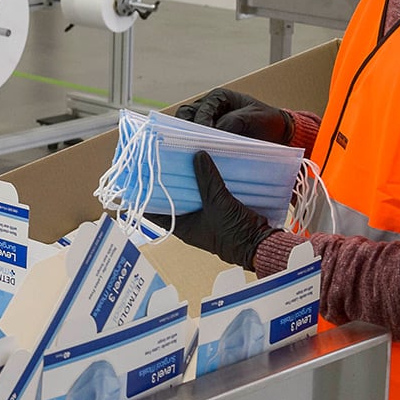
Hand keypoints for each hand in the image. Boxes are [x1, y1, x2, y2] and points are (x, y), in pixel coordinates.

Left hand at [149, 151, 277, 270]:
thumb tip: (198, 155)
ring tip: (183, 159)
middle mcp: (192, 223)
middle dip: (169, 183)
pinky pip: (209, 194)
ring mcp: (206, 217)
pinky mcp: (221, 211)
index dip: (146, 197)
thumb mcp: (217, 202)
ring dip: (190, 180)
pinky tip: (206, 166)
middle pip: (175, 200)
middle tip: (162, 162)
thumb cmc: (234, 233)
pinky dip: (206, 182)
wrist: (260, 244)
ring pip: (192, 195)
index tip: (139, 180)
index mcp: (183, 227)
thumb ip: (207, 179)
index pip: (156, 212)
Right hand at [175, 88, 292, 143]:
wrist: (278, 134)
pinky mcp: (209, 138)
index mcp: (218, 98)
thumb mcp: (254, 118)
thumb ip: (235, 121)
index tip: (205, 136)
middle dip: (187, 130)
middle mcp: (209, 109)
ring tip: (195, 153)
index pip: (200, 109)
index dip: (200, 123)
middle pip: (186, 116)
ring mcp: (207, 124)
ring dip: (189, 139)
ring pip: (187, 129)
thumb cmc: (267, 121)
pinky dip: (195, 148)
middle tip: (195, 145)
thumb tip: (216, 130)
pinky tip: (199, 159)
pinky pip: (196, 142)